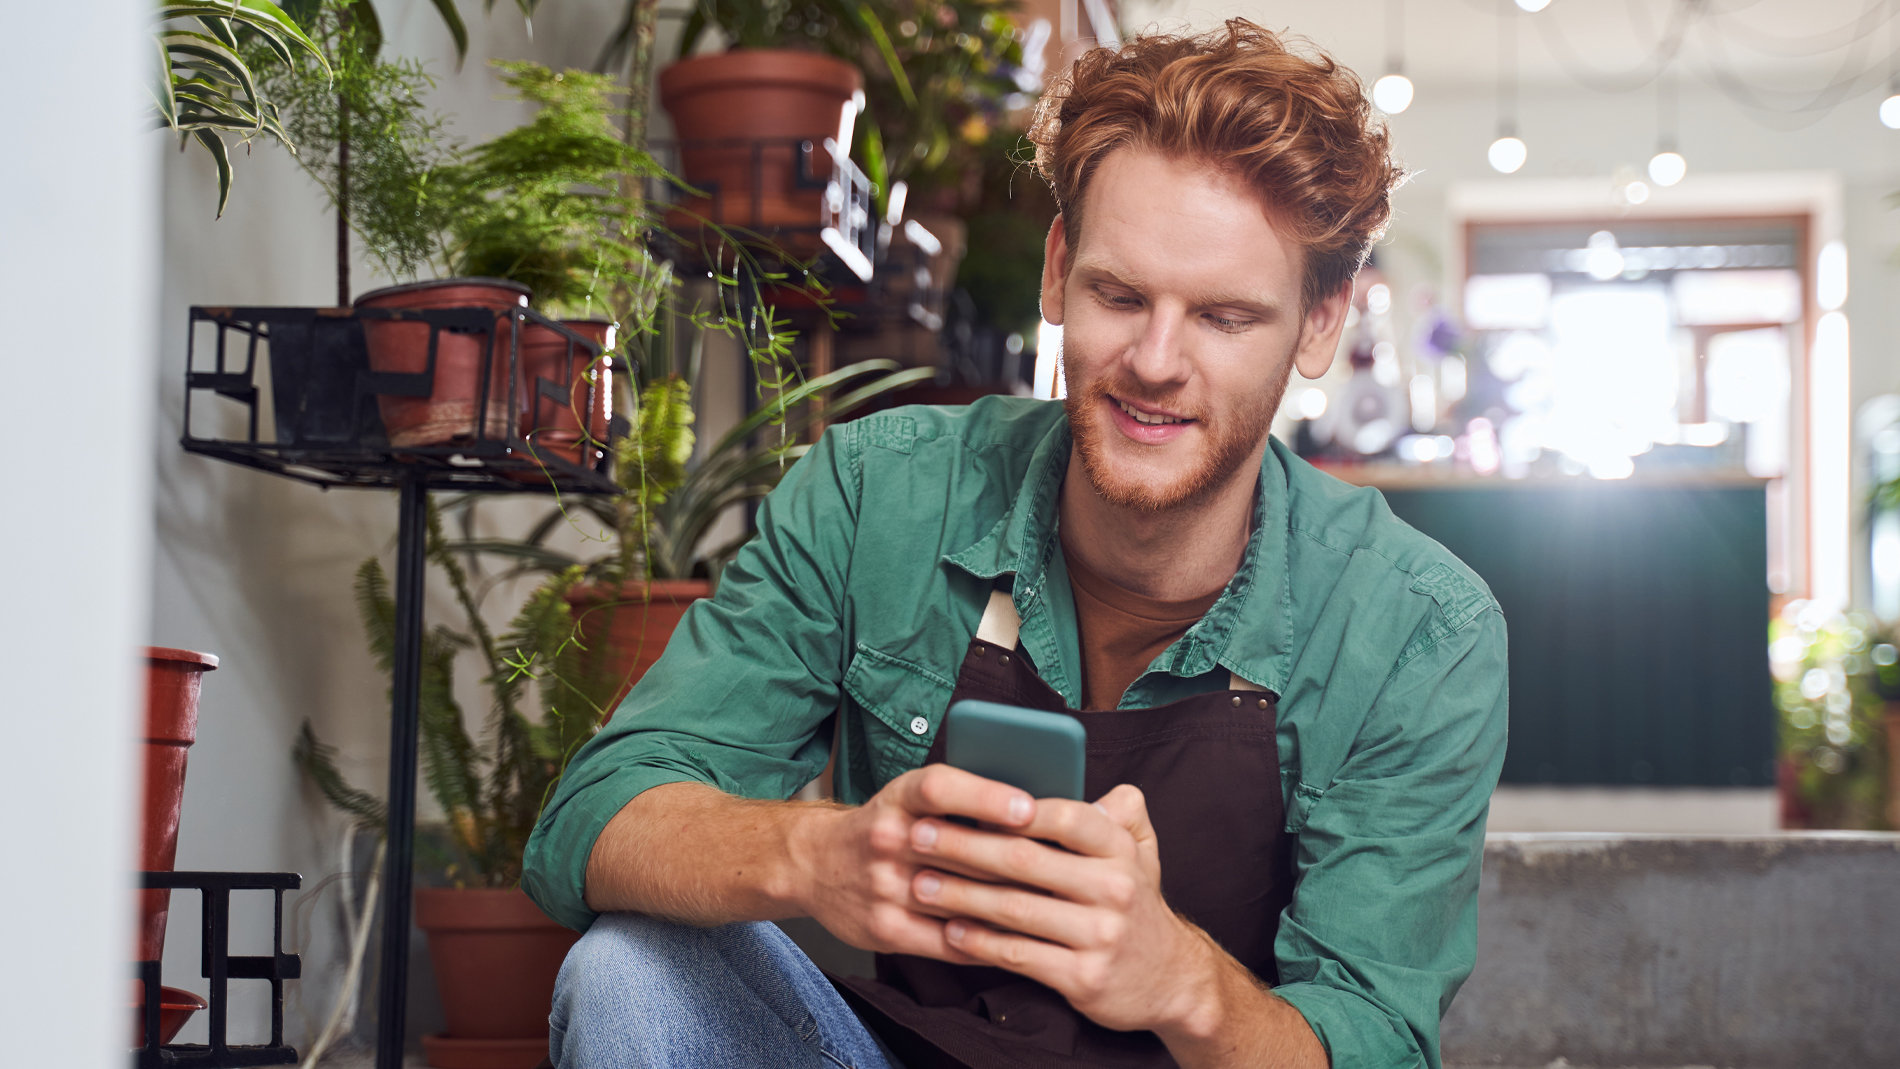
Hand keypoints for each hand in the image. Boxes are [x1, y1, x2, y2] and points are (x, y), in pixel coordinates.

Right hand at [790, 764, 1036, 963]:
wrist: (814, 864)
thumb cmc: (884, 823)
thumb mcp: (911, 795)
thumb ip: (963, 798)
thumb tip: (1039, 802)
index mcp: (898, 798)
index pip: (939, 789)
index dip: (985, 796)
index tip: (1028, 806)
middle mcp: (887, 839)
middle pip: (960, 851)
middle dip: (1017, 860)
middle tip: (1069, 867)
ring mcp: (884, 887)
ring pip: (960, 899)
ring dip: (1011, 904)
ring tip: (1058, 906)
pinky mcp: (886, 929)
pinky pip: (949, 940)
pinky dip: (989, 940)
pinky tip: (1024, 939)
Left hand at [904, 783, 1215, 1033]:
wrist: (1170, 982)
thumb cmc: (1134, 905)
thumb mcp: (1140, 851)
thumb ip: (1116, 810)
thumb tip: (1074, 774)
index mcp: (1120, 850)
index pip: (1064, 816)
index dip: (1011, 808)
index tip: (960, 801)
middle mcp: (1114, 889)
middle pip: (1025, 860)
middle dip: (963, 847)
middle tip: (919, 837)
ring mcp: (1100, 936)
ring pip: (1014, 909)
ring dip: (960, 896)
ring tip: (921, 884)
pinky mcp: (1083, 978)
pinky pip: (1018, 955)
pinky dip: (979, 942)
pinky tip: (950, 931)